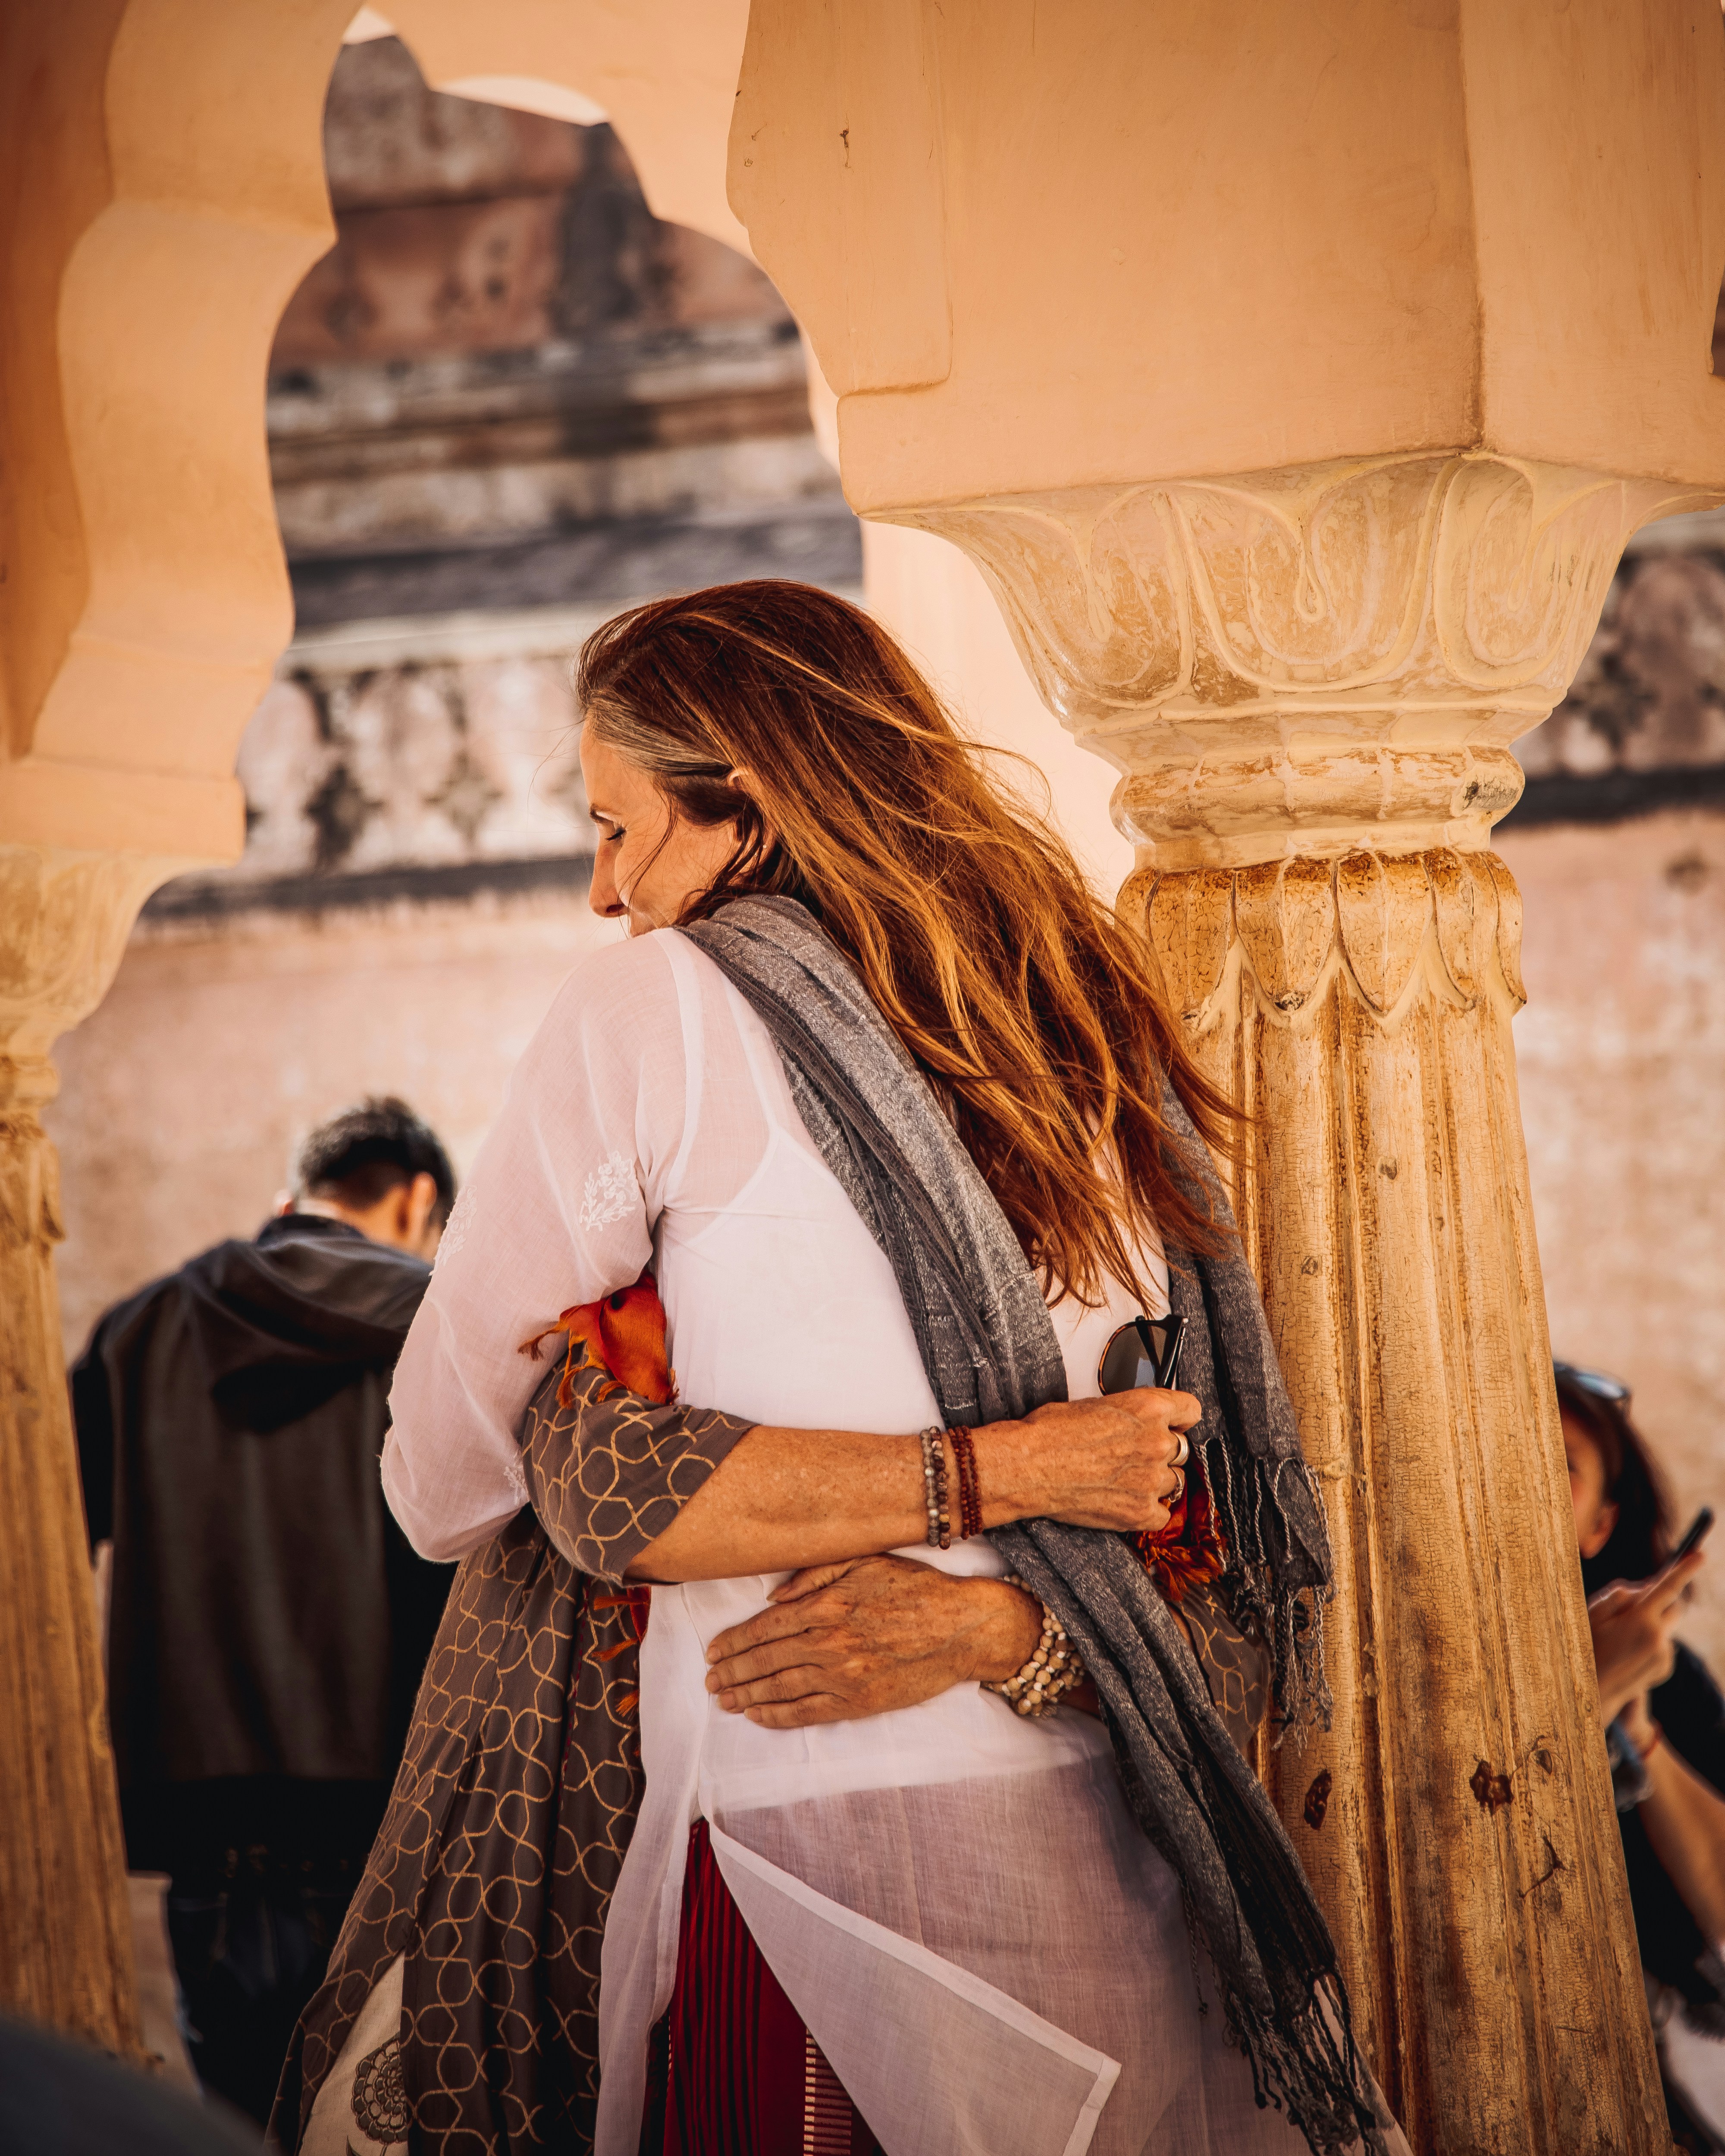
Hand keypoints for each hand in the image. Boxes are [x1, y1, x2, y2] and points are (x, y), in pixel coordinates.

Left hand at [703, 1555, 1042, 1727]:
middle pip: (765, 1660)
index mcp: (827, 1604)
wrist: (964, 1628)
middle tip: (709, 1680)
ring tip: (725, 1699)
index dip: (734, 1641)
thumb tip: (773, 1596)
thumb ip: (815, 1573)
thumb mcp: (866, 1560)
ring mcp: (843, 1677)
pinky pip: (807, 1713)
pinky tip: (758, 1716)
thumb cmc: (916, 1589)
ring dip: (746, 1695)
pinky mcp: (859, 1703)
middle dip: (731, 1671)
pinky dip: (777, 1716)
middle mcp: (829, 1642)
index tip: (713, 1650)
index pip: (765, 1627)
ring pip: (780, 1689)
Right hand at [977, 1387, 1199, 1534]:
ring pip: (1172, 1482)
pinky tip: (1124, 1502)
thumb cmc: (1050, 1432)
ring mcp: (1151, 1479)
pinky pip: (1162, 1514)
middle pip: (1181, 1449)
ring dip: (1154, 1482)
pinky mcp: (1140, 1512)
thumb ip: (1128, 1413)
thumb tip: (1134, 1422)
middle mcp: (1156, 1442)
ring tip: (1123, 1480)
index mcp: (1148, 1407)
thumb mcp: (1095, 1404)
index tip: (1174, 1425)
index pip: (1191, 1410)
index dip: (1180, 1419)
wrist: (1028, 1466)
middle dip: (1161, 1453)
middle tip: (1134, 1457)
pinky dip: (1146, 1510)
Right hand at [1588, 1549, 1704, 1727]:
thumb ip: (1621, 1595)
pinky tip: (1629, 1651)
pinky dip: (1651, 1640)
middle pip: (1674, 1606)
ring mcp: (1664, 1655)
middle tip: (1637, 1605)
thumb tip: (1646, 1591)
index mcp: (1640, 1620)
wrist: (1591, 1692)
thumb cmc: (1586, 1647)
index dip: (1685, 1569)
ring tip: (1623, 1637)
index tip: (1700, 1554)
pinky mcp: (1665, 1667)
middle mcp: (1658, 1637)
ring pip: (1666, 1626)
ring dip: (1652, 1623)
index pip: (1667, 1588)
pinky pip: (1663, 1643)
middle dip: (1663, 1600)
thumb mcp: (1593, 1613)